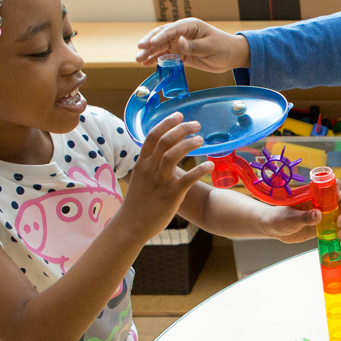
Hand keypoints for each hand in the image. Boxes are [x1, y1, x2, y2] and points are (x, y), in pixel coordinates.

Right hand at [115, 113, 214, 241]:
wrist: (131, 225)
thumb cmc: (137, 203)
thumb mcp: (139, 179)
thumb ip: (149, 165)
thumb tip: (159, 154)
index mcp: (142, 163)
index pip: (152, 136)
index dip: (166, 123)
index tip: (179, 115)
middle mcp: (150, 169)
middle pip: (165, 141)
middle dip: (181, 129)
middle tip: (196, 124)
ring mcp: (160, 182)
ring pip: (173, 155)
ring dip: (189, 144)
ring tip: (201, 139)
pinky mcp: (171, 195)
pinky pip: (187, 179)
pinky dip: (199, 170)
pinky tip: (209, 164)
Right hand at [135, 18, 249, 72]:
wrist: (232, 56)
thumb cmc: (224, 47)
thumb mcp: (210, 47)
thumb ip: (194, 46)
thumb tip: (179, 43)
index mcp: (190, 26)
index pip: (172, 29)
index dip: (160, 36)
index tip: (150, 44)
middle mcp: (183, 33)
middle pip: (162, 36)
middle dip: (150, 43)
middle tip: (139, 51)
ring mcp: (180, 43)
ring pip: (161, 46)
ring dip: (149, 53)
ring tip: (139, 60)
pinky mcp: (181, 53)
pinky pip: (166, 55)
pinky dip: (156, 59)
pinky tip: (146, 64)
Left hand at [259, 181, 340, 242]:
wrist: (274, 229)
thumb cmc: (279, 218)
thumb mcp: (289, 218)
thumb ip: (304, 217)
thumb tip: (318, 215)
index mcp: (313, 194)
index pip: (330, 185)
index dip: (338, 188)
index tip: (339, 197)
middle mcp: (322, 203)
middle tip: (340, 222)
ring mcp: (325, 215)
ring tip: (339, 235)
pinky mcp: (325, 226)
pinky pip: (339, 228)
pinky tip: (340, 238)